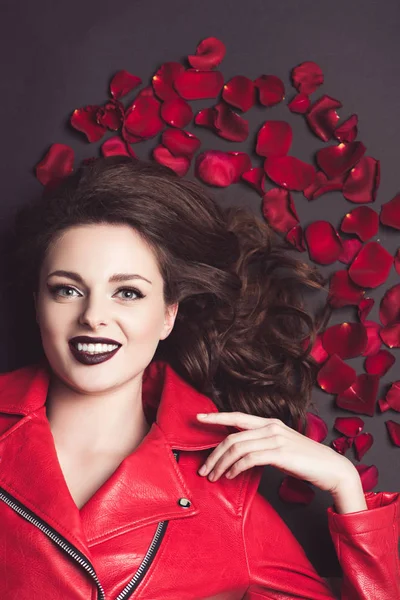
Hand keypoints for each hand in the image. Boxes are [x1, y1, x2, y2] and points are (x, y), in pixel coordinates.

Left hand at [196, 412, 357, 494]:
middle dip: (214, 453)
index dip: (216, 417)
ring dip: (221, 464)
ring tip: (214, 476)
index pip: (237, 416)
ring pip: (237, 448)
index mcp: (270, 422)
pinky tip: (231, 476)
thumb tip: (240, 453)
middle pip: (232, 436)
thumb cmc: (306, 460)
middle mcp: (271, 427)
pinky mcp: (280, 453)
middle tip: (203, 468)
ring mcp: (276, 439)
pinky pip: (249, 459)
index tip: (198, 418)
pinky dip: (235, 468)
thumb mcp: (281, 446)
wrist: (332, 469)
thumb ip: (263, 444)